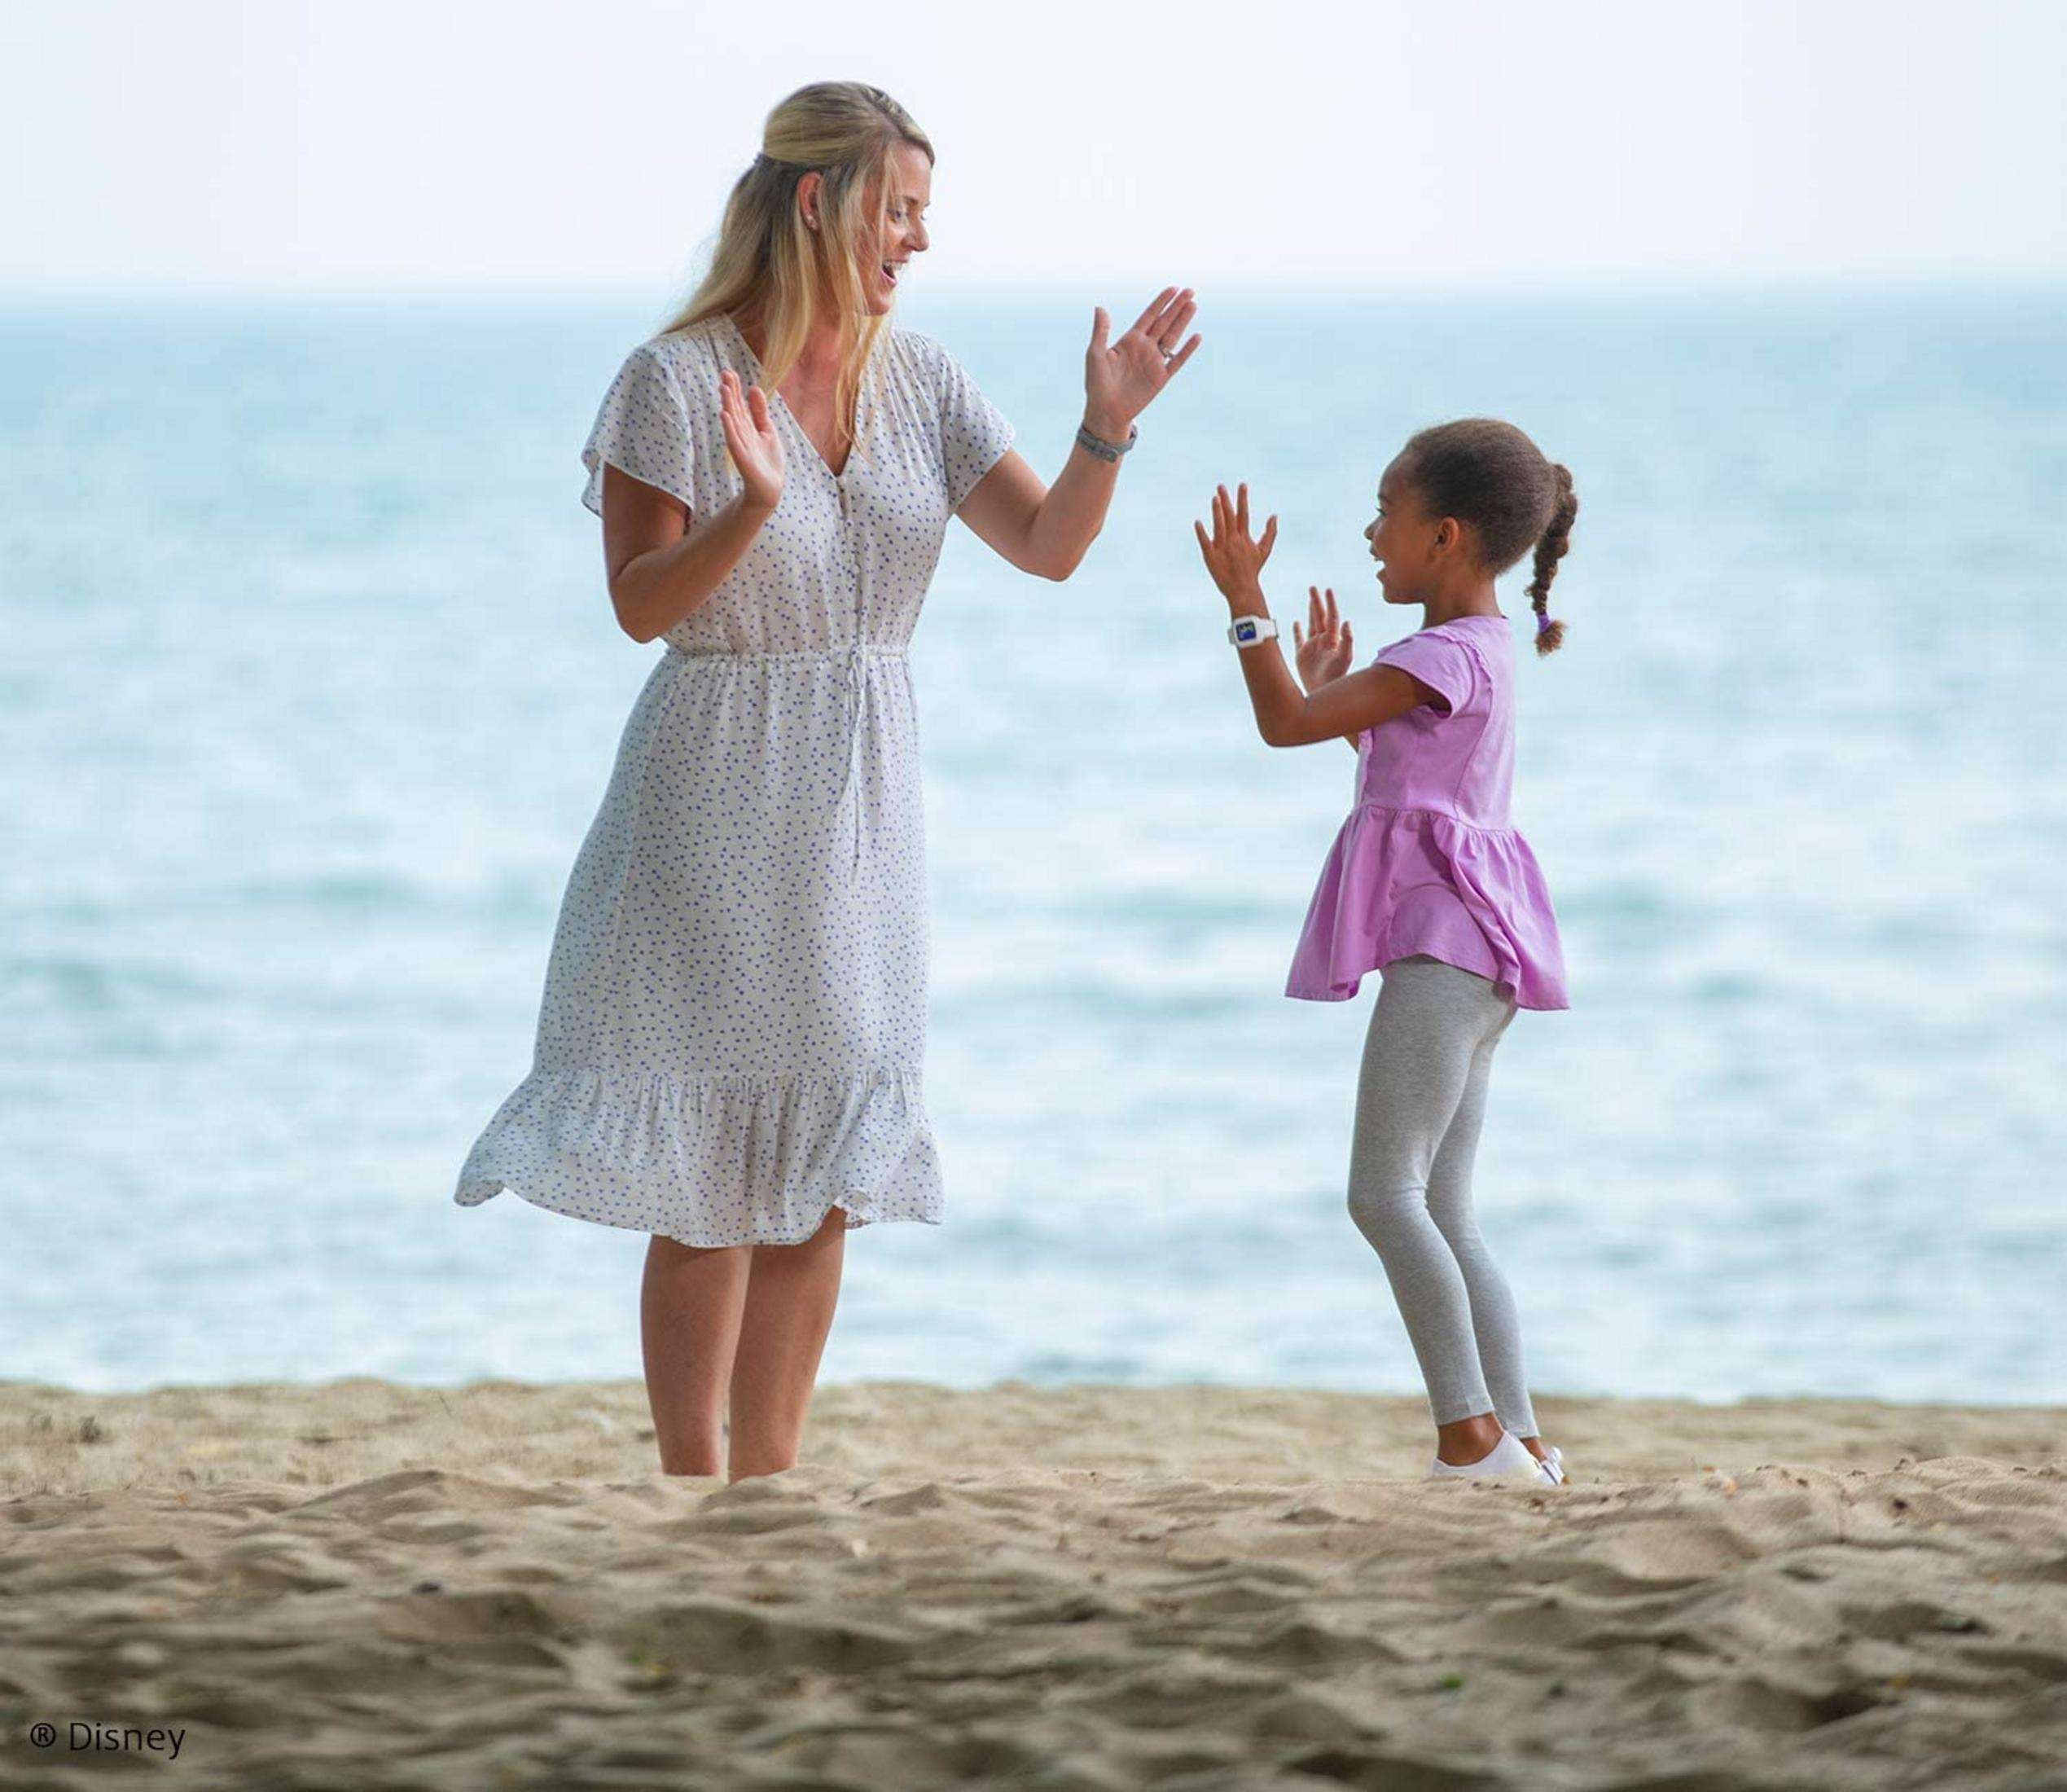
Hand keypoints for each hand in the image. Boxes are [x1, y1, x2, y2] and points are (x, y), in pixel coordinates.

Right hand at [718, 367, 783, 511]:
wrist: (769, 489)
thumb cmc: (767, 462)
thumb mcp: (768, 431)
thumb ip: (760, 412)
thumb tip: (753, 387)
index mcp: (748, 427)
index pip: (740, 405)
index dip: (736, 389)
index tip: (730, 372)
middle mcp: (742, 434)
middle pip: (735, 409)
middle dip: (731, 392)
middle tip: (725, 373)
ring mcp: (741, 445)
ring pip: (733, 421)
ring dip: (728, 405)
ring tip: (724, 388)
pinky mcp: (742, 458)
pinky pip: (734, 441)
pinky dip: (729, 428)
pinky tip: (725, 415)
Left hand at [1083, 286, 1200, 438]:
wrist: (1106, 411)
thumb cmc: (1096, 383)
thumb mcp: (1095, 355)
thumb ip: (1101, 332)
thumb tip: (1100, 307)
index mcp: (1130, 340)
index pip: (1149, 316)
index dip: (1160, 302)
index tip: (1172, 289)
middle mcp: (1145, 347)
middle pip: (1164, 322)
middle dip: (1177, 306)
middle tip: (1190, 291)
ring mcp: (1154, 362)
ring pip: (1173, 337)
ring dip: (1183, 321)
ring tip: (1193, 305)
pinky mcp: (1161, 378)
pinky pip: (1177, 361)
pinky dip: (1187, 350)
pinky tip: (1196, 337)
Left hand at [1193, 482, 1277, 606]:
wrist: (1242, 589)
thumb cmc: (1252, 570)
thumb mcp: (1264, 551)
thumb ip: (1270, 533)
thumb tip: (1274, 516)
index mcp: (1244, 538)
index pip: (1244, 514)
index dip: (1243, 499)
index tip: (1242, 485)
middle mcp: (1233, 541)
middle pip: (1230, 517)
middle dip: (1226, 500)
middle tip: (1221, 486)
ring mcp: (1221, 548)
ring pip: (1219, 527)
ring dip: (1217, 512)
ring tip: (1214, 498)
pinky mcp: (1211, 557)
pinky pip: (1205, 543)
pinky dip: (1201, 533)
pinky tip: (1197, 522)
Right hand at [1292, 586, 1354, 691]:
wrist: (1322, 691)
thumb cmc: (1336, 677)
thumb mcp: (1345, 658)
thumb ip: (1347, 640)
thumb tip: (1348, 622)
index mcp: (1333, 639)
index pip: (1331, 617)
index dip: (1330, 603)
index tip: (1328, 590)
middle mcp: (1323, 641)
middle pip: (1320, 617)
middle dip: (1317, 602)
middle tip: (1313, 588)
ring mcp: (1312, 647)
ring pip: (1311, 624)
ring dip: (1310, 611)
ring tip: (1310, 598)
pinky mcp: (1302, 655)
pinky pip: (1299, 639)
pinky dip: (1297, 631)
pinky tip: (1296, 622)